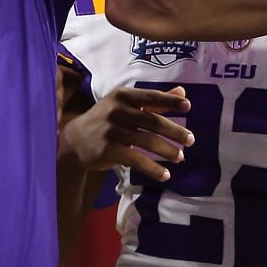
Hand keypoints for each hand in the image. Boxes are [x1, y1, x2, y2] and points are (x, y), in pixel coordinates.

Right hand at [60, 85, 191, 179]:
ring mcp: (112, 131)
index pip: (150, 97)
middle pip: (152, 121)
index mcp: (123, 96)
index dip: (170, 101)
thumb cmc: (106, 120)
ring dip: (167, 151)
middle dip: (174, 131)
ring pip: (146, 141)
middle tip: (191, 140)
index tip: (188, 107)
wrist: (75, 140)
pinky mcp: (109, 150)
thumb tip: (182, 92)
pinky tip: (165, 175)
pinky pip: (136, 160)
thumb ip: (154, 100)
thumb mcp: (125, 105)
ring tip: (180, 158)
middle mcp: (117, 110)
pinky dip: (153, 168)